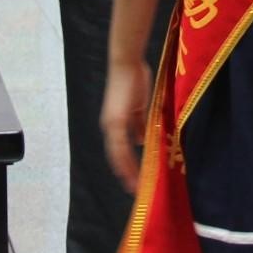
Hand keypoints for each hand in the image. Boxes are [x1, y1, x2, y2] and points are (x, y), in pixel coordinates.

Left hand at [102, 58, 150, 192]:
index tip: (133, 180)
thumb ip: (139, 124)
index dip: (126, 166)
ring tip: (134, 185)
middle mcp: (110, 127)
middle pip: (117, 157)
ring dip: (126, 171)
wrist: (127, 63)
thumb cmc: (134, 80)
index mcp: (115, 124)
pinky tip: (131, 170)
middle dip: (125, 173)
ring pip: (117, 155)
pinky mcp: (116, 121)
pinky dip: (125, 159)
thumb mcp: (138, 107)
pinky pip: (120, 145)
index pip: (119, 150)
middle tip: (134, 189)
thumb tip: (142, 141)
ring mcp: (112, 124)